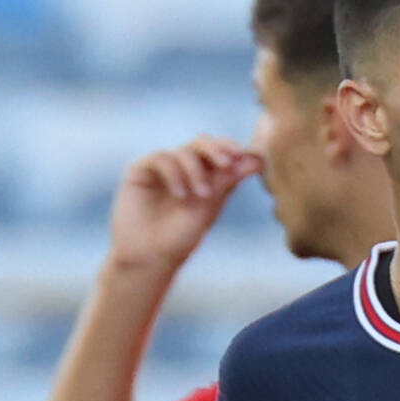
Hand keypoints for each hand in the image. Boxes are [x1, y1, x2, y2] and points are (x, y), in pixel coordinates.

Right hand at [105, 136, 260, 274]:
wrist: (149, 258)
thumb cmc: (181, 237)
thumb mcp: (210, 206)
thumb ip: (229, 179)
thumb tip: (258, 158)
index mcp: (204, 177)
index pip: (218, 152)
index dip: (230, 148)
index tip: (241, 155)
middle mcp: (183, 169)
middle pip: (201, 143)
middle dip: (216, 150)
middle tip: (226, 163)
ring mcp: (162, 168)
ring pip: (184, 151)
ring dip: (196, 170)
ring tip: (202, 196)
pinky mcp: (141, 170)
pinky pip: (161, 158)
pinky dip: (174, 173)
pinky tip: (181, 195)